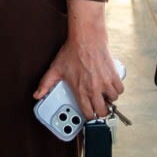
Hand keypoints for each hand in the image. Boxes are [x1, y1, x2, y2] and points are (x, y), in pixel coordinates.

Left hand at [33, 0, 122, 118]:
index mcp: (81, 90)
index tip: (89, 115)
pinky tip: (110, 87)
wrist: (86, 39)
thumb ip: (45, 84)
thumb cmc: (72, 52)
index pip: (88, 113)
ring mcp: (106, 82)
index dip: (89, 117)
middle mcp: (94, 88)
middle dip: (100, 112)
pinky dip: (116, 90)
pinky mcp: (114, 75)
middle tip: (98, 108)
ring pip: (112, 100)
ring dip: (108, 100)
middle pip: (103, 111)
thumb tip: (37, 95)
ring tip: (103, 95)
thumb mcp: (55, 69)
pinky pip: (120, 89)